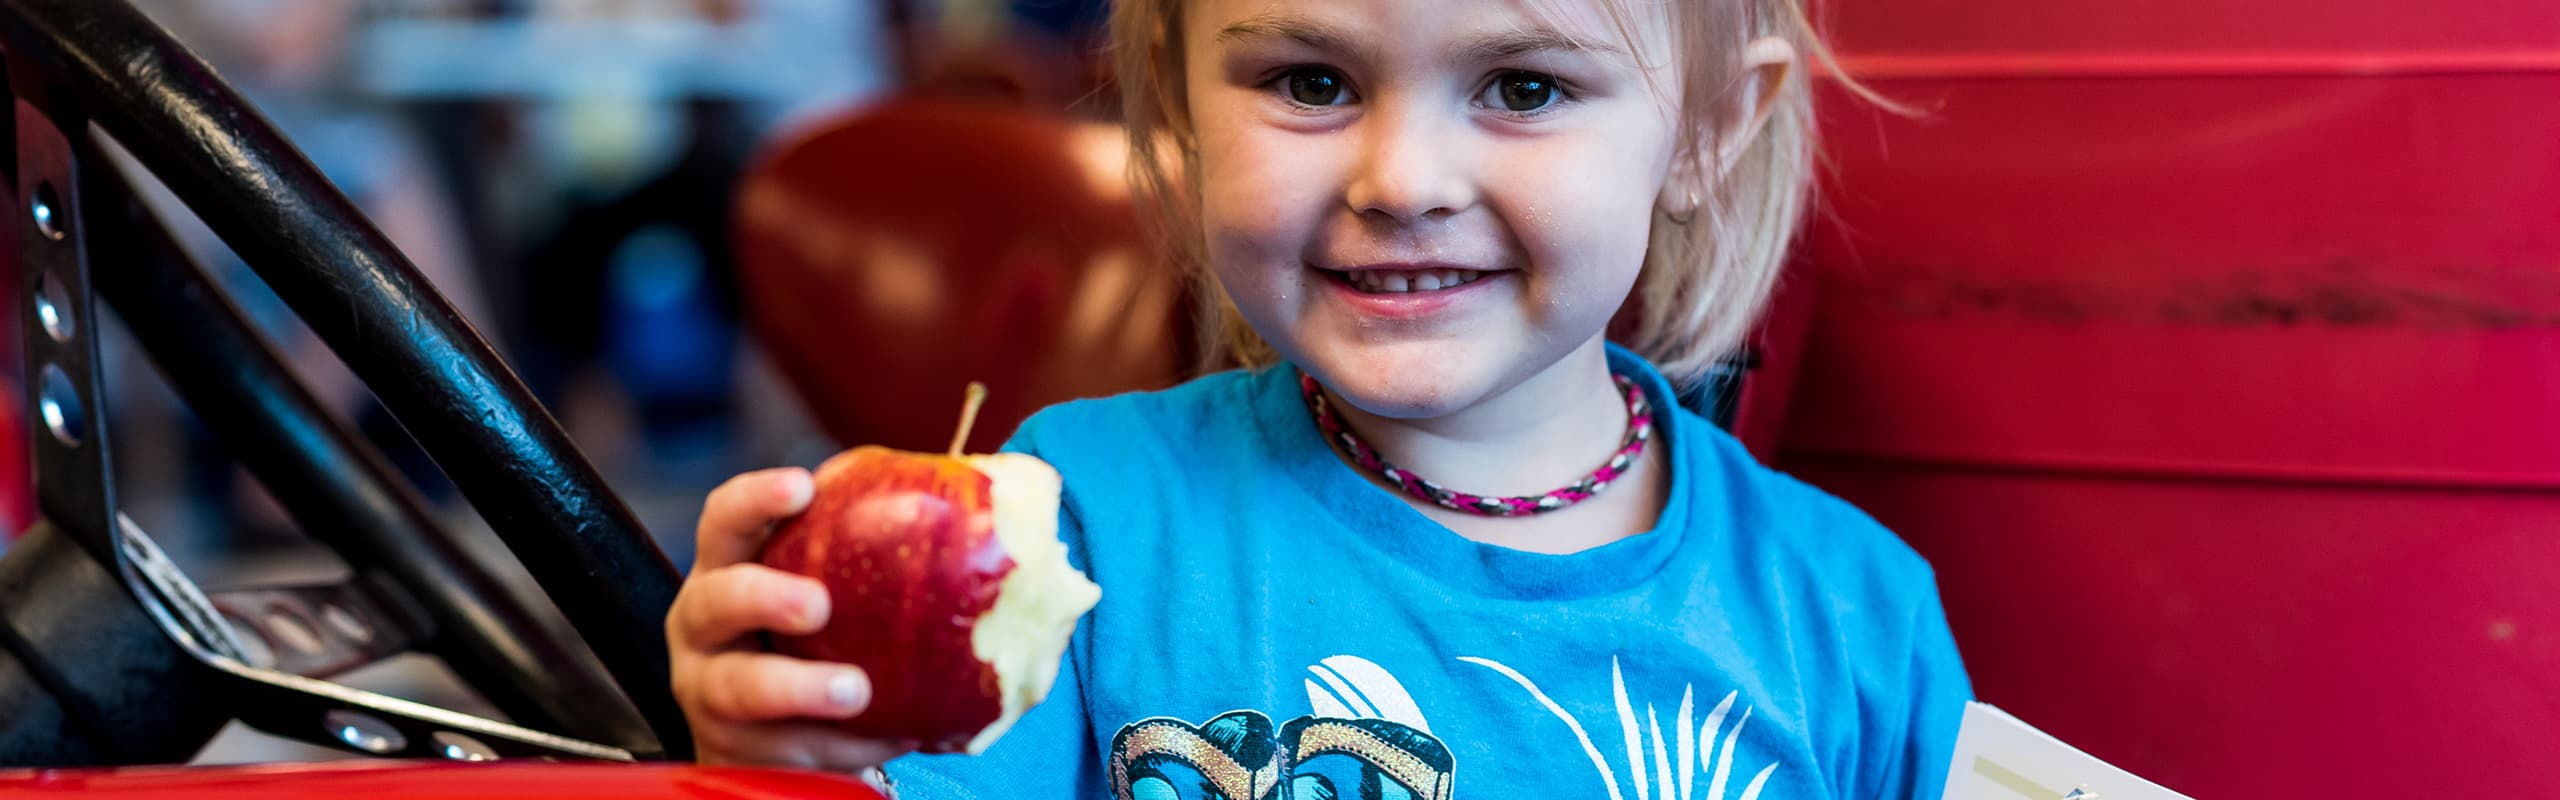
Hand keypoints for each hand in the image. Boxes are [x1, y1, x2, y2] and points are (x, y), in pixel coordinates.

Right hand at [667, 467, 917, 769]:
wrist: (776, 735)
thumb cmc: (812, 639)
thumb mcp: (827, 589)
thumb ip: (870, 551)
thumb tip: (989, 501)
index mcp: (726, 569)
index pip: (724, 521)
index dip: (755, 500)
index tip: (802, 488)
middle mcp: (703, 626)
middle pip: (715, 601)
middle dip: (763, 596)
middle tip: (818, 605)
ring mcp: (711, 691)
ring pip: (740, 688)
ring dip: (799, 688)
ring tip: (855, 690)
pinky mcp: (736, 751)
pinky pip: (790, 746)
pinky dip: (844, 744)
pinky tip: (892, 734)